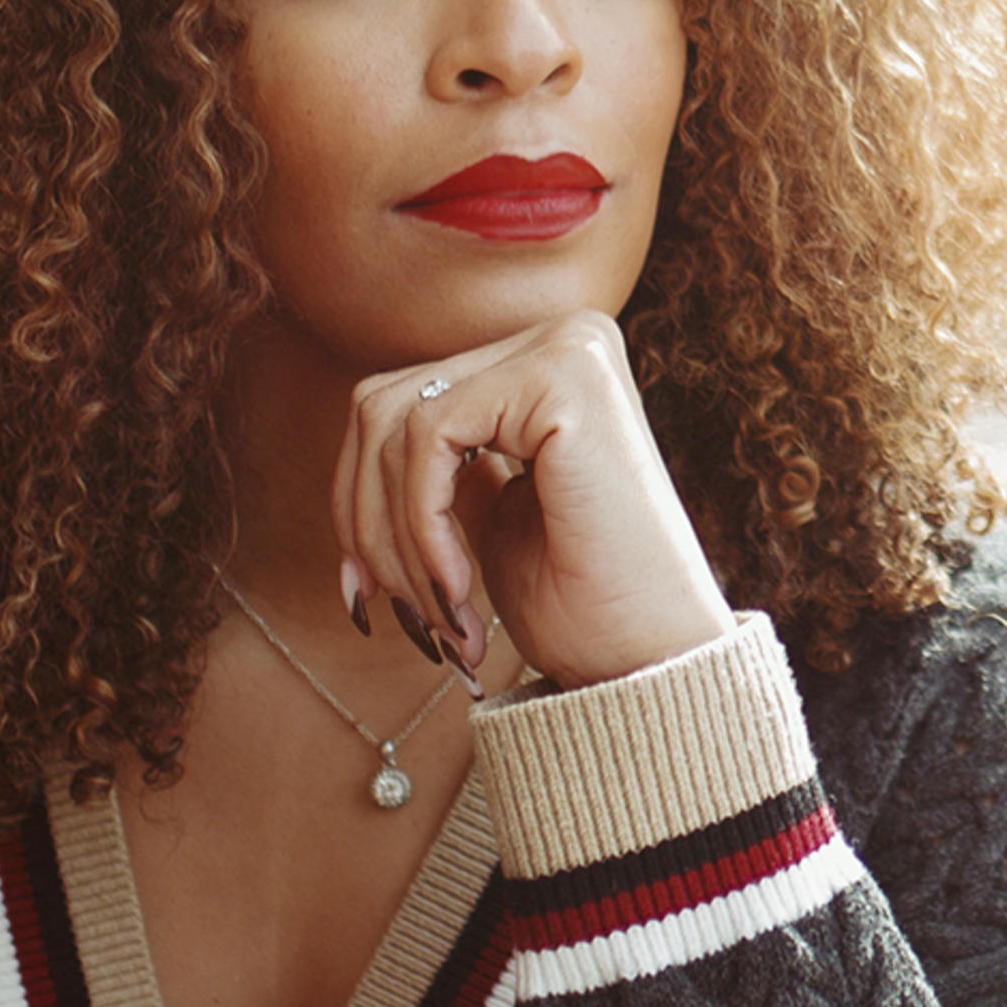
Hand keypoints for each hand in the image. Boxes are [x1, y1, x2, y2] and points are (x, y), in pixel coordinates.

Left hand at [329, 310, 736, 691]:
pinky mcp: (563, 375)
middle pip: (383, 406)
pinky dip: (422, 524)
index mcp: (544, 368)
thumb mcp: (489, 522)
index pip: (399, 403)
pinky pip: (429, 434)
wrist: (651, 667)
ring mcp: (565, 347)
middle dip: (367, 522)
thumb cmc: (581, 610)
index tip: (362, 595)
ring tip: (441, 616)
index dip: (356, 503)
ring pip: (395, 422)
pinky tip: (459, 588)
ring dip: (394, 539)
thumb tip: (354, 463)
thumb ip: (439, 471)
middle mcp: (560, 339)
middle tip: (400, 614)